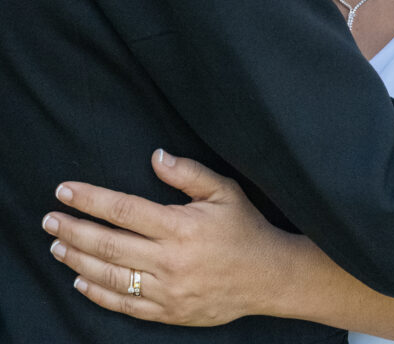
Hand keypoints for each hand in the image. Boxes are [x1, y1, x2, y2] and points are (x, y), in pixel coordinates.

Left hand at [42, 150, 288, 324]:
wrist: (268, 277)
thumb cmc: (245, 228)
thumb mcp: (224, 190)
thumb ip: (188, 173)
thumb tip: (156, 156)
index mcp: (180, 226)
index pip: (123, 210)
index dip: (91, 199)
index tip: (65, 191)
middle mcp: (169, 260)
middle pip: (108, 244)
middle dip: (74, 229)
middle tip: (49, 219)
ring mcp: (166, 290)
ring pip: (110, 276)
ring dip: (77, 261)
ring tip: (57, 246)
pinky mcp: (168, 313)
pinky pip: (124, 305)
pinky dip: (98, 293)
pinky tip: (80, 281)